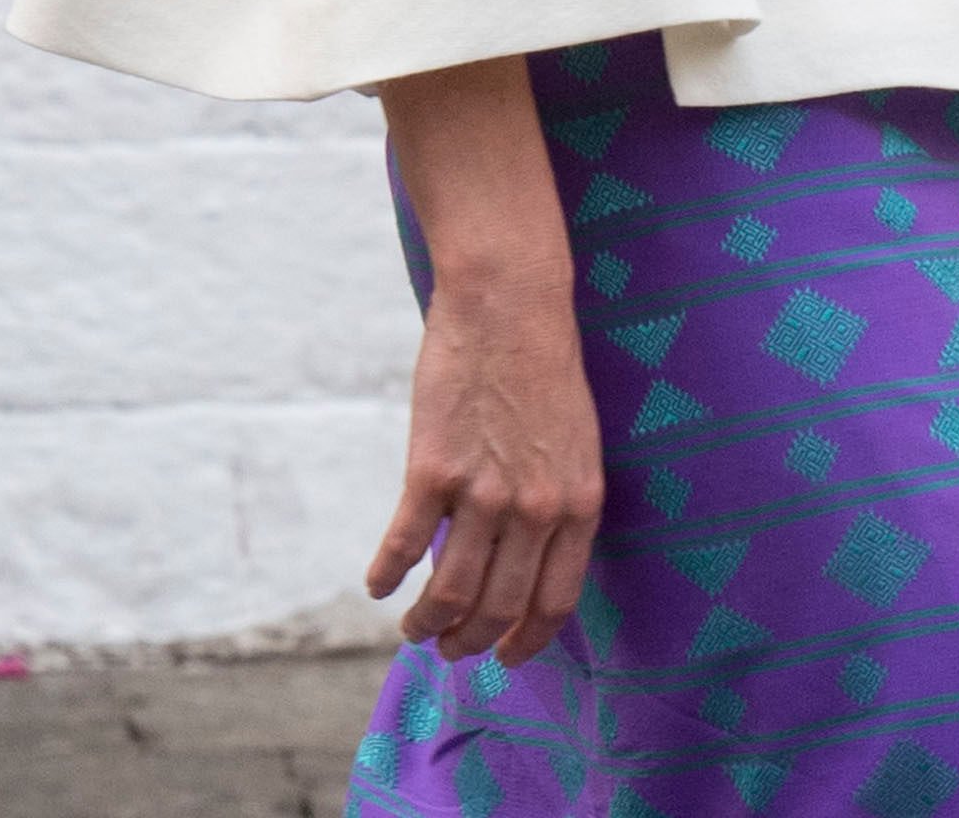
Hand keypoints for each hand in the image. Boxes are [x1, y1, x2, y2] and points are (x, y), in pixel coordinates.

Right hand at [369, 56, 603, 666]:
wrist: (511, 300)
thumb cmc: (542, 365)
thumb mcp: (574, 440)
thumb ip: (556, 501)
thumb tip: (527, 560)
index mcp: (580, 502)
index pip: (555, 602)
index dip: (526, 641)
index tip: (505, 657)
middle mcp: (537, 508)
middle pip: (499, 610)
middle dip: (470, 642)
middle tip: (448, 647)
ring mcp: (484, 493)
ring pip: (450, 594)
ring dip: (427, 624)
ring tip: (413, 628)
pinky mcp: (433, 471)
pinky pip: (403, 547)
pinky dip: (386, 576)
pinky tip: (378, 584)